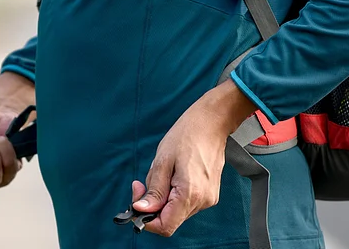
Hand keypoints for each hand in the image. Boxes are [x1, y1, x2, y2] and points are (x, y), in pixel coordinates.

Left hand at [130, 79, 256, 236]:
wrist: (211, 122)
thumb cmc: (187, 134)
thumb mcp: (163, 160)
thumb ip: (153, 190)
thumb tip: (141, 210)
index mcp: (190, 193)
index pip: (165, 226)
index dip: (147, 219)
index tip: (137, 202)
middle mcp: (202, 200)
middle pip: (170, 219)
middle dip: (153, 204)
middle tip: (143, 183)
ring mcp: (208, 198)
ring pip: (177, 211)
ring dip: (164, 198)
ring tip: (165, 172)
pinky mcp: (210, 194)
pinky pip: (186, 202)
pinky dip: (175, 193)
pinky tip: (176, 173)